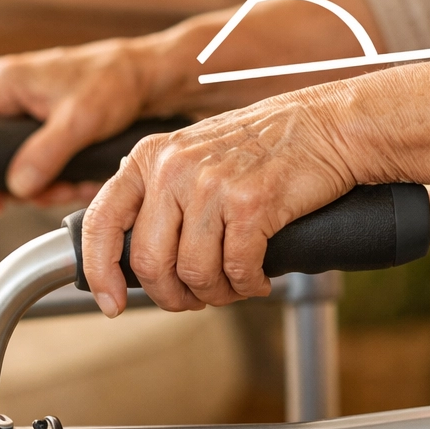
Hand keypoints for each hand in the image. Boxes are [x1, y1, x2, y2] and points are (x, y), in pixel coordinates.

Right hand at [0, 39, 151, 209]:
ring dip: (44, 182)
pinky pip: (37, 156)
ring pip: (18, 160)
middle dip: (25, 183)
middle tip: (53, 194)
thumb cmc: (115, 82)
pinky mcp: (43, 121)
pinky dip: (56, 172)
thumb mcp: (79, 121)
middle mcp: (7, 93)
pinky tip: (78, 179)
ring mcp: (24, 107)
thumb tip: (18, 188)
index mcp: (2, 83)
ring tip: (74, 186)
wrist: (148, 76)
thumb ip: (45, 154)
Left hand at [80, 86, 368, 315]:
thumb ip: (160, 193)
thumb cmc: (267, 145)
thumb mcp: (195, 155)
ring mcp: (211, 185)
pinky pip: (237, 269)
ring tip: (234, 286)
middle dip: (172, 295)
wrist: (328, 125)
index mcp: (151, 156)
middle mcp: (174, 167)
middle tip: (195, 299)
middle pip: (150, 261)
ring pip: (194, 272)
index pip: (102, 222)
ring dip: (216, 293)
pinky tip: (259, 279)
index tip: (111, 303)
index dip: (100, 272)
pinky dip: (249, 285)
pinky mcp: (250, 204)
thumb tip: (133, 257)